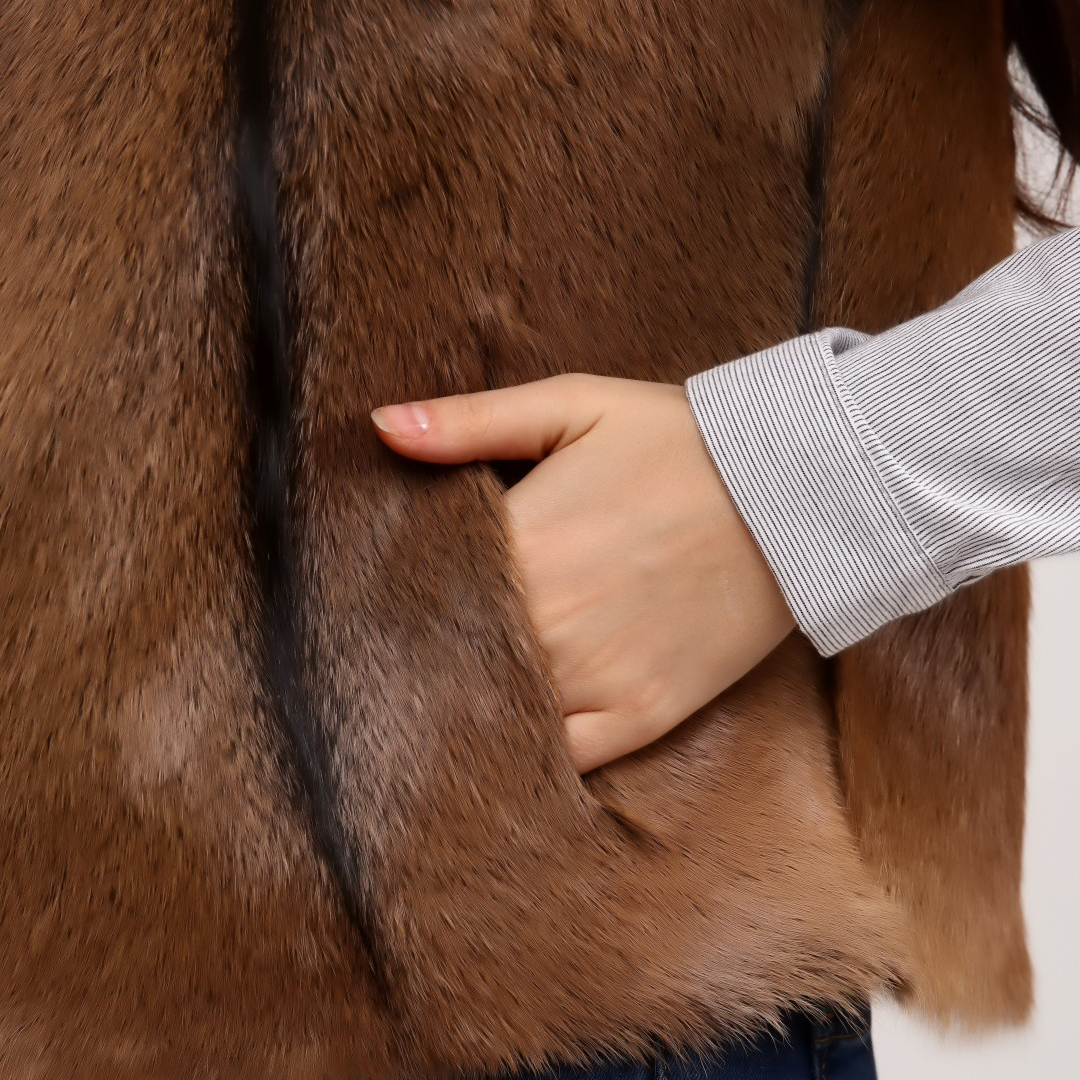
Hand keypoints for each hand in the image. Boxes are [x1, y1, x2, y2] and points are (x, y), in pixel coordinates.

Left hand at [371, 374, 794, 772]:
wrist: (796, 491)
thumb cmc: (679, 440)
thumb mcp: (573, 404)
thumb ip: (469, 422)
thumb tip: (379, 426)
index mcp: (523, 545)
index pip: (421, 591)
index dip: (393, 599)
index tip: (374, 602)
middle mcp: (550, 623)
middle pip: (450, 658)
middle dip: (422, 655)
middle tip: (391, 658)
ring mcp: (598, 678)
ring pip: (499, 713)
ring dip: (466, 706)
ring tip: (435, 702)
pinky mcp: (642, 714)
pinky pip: (563, 758)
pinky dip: (529, 754)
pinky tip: (506, 742)